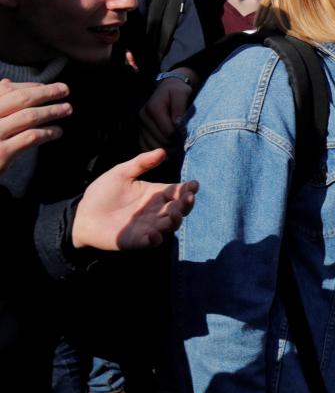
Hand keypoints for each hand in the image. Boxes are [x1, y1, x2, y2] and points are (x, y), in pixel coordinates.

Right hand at [0, 80, 70, 174]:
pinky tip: (57, 132)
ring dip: (52, 111)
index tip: (46, 86)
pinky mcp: (2, 153)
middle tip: (65, 89)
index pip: (6, 89)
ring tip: (67, 109)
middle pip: (21, 99)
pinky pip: (30, 137)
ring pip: (29, 116)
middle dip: (46, 92)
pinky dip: (47, 132)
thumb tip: (7, 82)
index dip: (30, 86)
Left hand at [72, 149, 198, 250]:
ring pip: (170, 225)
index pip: (178, 191)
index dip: (188, 189)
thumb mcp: (120, 173)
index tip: (193, 185)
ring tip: (172, 214)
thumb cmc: (102, 193)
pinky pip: (152, 241)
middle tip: (187, 199)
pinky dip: (155, 239)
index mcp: (155, 193)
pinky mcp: (138, 240)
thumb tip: (163, 151)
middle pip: (179, 208)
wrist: (82, 216)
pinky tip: (154, 234)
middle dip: (186, 204)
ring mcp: (149, 226)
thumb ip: (141, 163)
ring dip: (174, 220)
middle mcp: (156, 210)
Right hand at [139, 72, 194, 152]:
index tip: (186, 136)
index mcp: (153, 108)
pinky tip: (166, 151)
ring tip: (176, 148)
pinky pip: (145, 147)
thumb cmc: (177, 92)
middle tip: (183, 144)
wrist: (166, 90)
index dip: (179, 137)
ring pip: (152, 146)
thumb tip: (177, 123)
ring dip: (165, 150)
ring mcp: (139, 125)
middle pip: (160, 140)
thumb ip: (179, 107)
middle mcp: (143, 117)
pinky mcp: (139, 131)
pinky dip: (155, 151)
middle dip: (173, 145)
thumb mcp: (181, 93)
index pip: (168, 131)